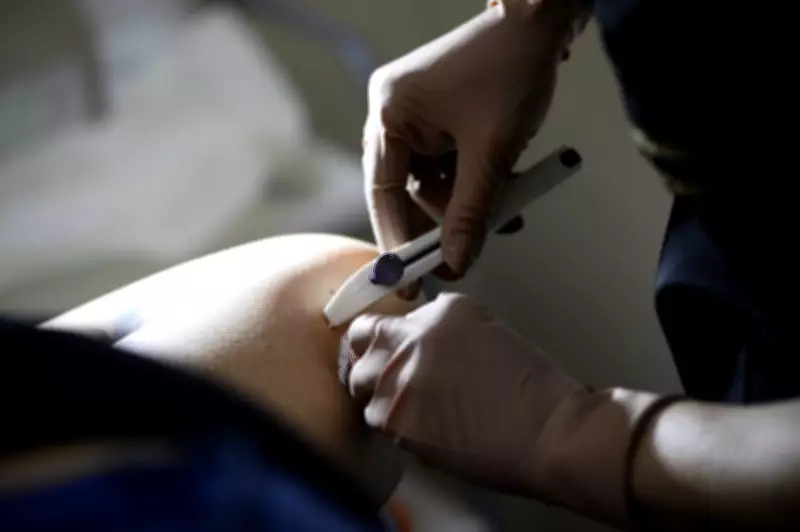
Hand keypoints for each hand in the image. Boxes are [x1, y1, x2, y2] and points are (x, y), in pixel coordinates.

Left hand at [343, 293, 661, 525]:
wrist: (549, 430)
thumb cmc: (533, 390)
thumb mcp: (487, 334)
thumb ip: (442, 332)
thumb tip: (415, 348)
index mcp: (441, 311)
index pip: (388, 316)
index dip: (383, 338)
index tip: (387, 351)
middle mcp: (414, 337)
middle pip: (362, 343)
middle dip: (373, 361)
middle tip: (394, 381)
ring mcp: (400, 376)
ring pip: (362, 384)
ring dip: (382, 395)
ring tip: (415, 410)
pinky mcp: (397, 417)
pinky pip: (376, 418)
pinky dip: (394, 425)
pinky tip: (425, 429)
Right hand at [362, 1, 582, 290]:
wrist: (540, 23)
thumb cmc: (513, 70)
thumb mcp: (492, 151)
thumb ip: (472, 212)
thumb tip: (457, 262)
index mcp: (391, 113)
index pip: (384, 192)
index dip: (397, 241)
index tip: (408, 282)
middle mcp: (392, 114)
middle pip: (405, 191)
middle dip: (438, 224)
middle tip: (457, 262)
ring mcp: (414, 116)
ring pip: (430, 183)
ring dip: (463, 205)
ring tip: (501, 219)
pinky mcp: (436, 118)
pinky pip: (446, 166)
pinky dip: (472, 185)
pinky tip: (500, 197)